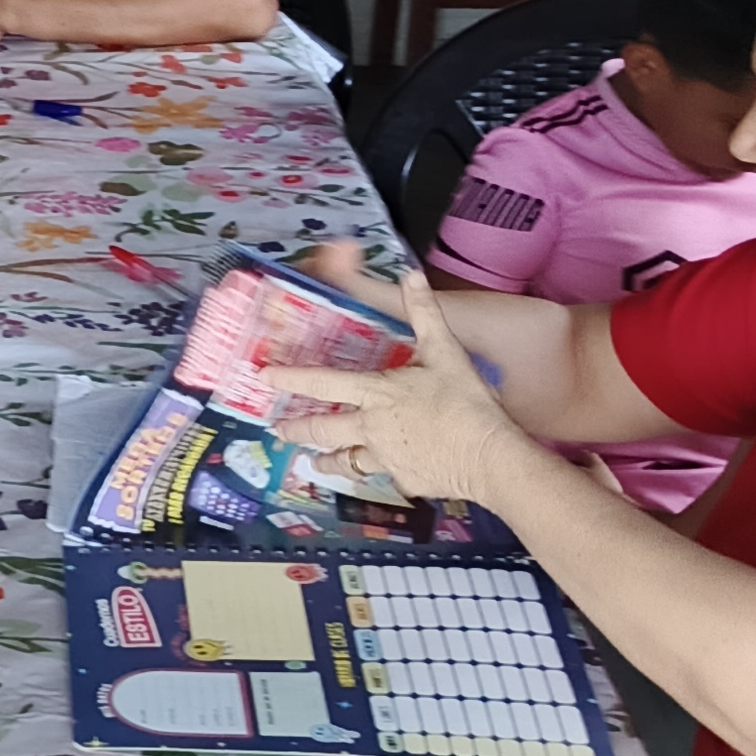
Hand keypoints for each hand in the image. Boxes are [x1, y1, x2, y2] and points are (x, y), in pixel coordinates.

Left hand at [263, 270, 531, 506]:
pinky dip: (381, 473)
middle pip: (323, 431)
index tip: (265, 378)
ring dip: (328, 462)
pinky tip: (385, 472)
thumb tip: (411, 275)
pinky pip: (385, 477)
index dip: (292, 379)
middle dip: (297, 430)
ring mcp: (386, 458)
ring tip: (315, 464)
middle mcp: (372, 428)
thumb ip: (425, 313)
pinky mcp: (405, 480)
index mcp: (377, 394)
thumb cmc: (466, 403)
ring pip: (347, 462)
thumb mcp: (446, 351)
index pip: (324, 384)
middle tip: (278, 430)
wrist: (490, 457)